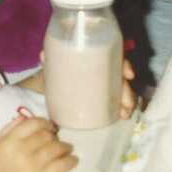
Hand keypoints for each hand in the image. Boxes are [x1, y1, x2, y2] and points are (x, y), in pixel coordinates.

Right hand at [0, 118, 76, 171]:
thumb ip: (9, 129)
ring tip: (67, 148)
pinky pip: (61, 165)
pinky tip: (73, 159)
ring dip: (64, 146)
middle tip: (57, 140)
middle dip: (54, 136)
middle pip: (46, 135)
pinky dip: (70, 161)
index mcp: (9, 140)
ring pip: (56, 148)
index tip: (49, 127)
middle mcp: (22, 150)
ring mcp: (33, 165)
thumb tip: (26, 118)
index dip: (45, 123)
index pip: (33, 123)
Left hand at [18, 58, 139, 118]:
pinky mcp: (104, 97)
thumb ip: (50, 61)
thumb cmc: (54, 72)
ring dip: (128, 101)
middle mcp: (103, 68)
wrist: (49, 86)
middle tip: (125, 103)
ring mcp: (105, 83)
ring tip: (124, 114)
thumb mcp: (52, 67)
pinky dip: (123, 108)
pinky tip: (123, 116)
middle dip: (127, 90)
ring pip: (122, 89)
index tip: (128, 75)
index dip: (125, 65)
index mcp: (95, 57)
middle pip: (121, 76)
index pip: (115, 56)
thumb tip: (43, 55)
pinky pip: (118, 100)